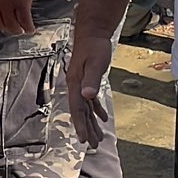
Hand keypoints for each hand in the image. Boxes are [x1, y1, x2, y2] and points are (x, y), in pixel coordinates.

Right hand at [66, 29, 114, 148]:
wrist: (92, 32)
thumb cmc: (94, 46)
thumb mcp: (95, 63)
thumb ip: (91, 79)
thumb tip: (87, 95)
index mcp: (75, 83)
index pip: (77, 108)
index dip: (80, 124)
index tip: (83, 139)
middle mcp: (76, 85)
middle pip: (80, 112)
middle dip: (86, 128)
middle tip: (92, 145)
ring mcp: (81, 84)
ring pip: (85, 108)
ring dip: (91, 123)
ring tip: (97, 138)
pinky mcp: (87, 81)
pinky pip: (90, 101)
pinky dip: (96, 111)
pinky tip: (102, 119)